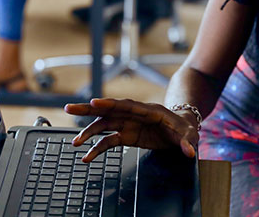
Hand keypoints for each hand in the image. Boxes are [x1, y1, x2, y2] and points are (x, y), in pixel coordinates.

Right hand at [64, 98, 199, 161]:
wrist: (182, 129)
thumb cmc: (185, 127)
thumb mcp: (189, 134)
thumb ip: (187, 142)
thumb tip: (189, 151)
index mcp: (148, 111)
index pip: (126, 105)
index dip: (110, 103)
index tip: (94, 102)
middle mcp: (134, 115)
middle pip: (108, 110)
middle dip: (88, 109)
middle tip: (69, 108)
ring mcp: (128, 124)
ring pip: (104, 125)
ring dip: (89, 132)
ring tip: (75, 142)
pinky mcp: (127, 135)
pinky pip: (108, 141)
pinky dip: (97, 148)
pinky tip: (87, 156)